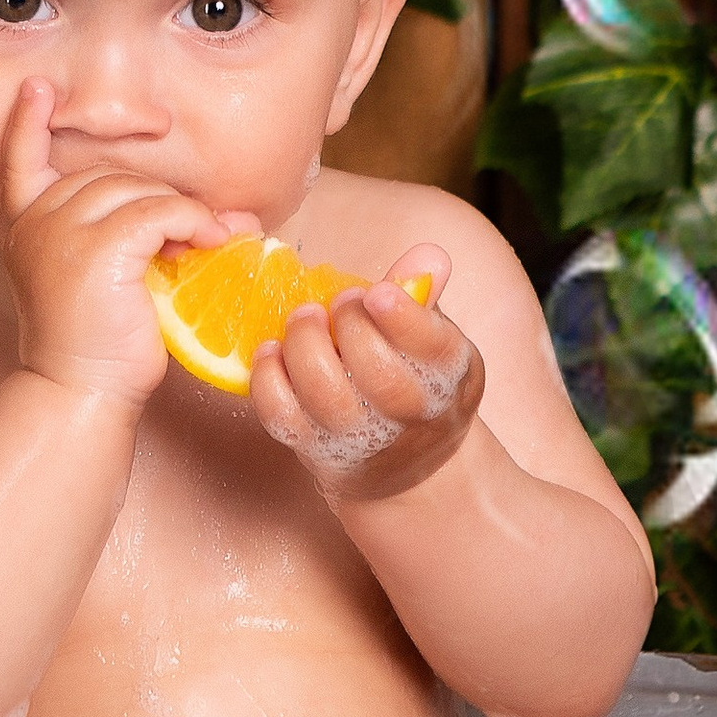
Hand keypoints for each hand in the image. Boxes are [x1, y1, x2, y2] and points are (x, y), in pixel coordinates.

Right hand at [0, 81, 250, 407]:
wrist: (80, 394)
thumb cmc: (95, 347)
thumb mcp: (97, 280)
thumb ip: (121, 238)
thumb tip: (205, 214)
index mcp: (25, 227)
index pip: (18, 163)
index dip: (25, 126)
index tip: (36, 91)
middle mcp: (36, 222)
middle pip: (106, 174)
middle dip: (155, 197)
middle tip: (195, 231)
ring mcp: (63, 232)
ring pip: (138, 189)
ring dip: (181, 212)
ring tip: (207, 243)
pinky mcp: (99, 248)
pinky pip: (162, 211)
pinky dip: (195, 223)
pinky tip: (212, 242)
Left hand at [247, 248, 481, 504]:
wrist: (403, 460)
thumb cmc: (414, 377)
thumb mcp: (431, 337)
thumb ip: (422, 293)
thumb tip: (426, 256)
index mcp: (448, 373)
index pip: (434, 349)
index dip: (402, 319)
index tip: (376, 293)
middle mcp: (410, 413)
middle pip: (380, 375)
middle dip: (350, 326)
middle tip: (340, 301)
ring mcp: (360, 437)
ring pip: (327, 398)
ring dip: (306, 347)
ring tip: (305, 318)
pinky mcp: (315, 447)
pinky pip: (281, 417)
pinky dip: (268, 380)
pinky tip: (272, 351)